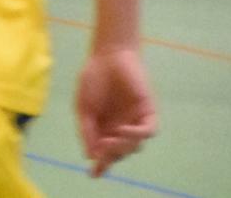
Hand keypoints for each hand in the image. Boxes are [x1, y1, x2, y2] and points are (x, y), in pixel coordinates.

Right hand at [76, 47, 156, 176]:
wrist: (107, 56)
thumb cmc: (93, 79)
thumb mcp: (83, 108)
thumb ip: (86, 130)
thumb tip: (90, 155)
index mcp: (104, 129)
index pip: (104, 153)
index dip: (101, 165)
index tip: (93, 175)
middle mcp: (121, 129)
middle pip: (119, 152)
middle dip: (110, 156)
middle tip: (101, 152)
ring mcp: (135, 121)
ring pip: (134, 146)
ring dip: (122, 147)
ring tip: (109, 141)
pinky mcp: (147, 112)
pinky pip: (148, 131)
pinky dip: (137, 135)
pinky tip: (124, 131)